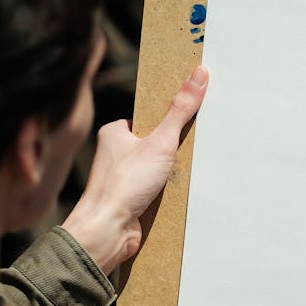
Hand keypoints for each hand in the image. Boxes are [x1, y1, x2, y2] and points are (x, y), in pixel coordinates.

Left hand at [62, 66, 207, 273]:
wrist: (108, 230)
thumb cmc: (123, 185)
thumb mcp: (160, 142)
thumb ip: (180, 111)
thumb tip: (198, 75)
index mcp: (115, 133)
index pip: (148, 117)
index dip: (170, 118)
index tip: (190, 117)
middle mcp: (116, 154)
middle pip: (155, 143)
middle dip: (174, 149)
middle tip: (193, 148)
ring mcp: (123, 178)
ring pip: (156, 169)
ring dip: (173, 173)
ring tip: (188, 172)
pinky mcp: (131, 199)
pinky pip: (156, 190)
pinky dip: (169, 191)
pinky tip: (180, 193)